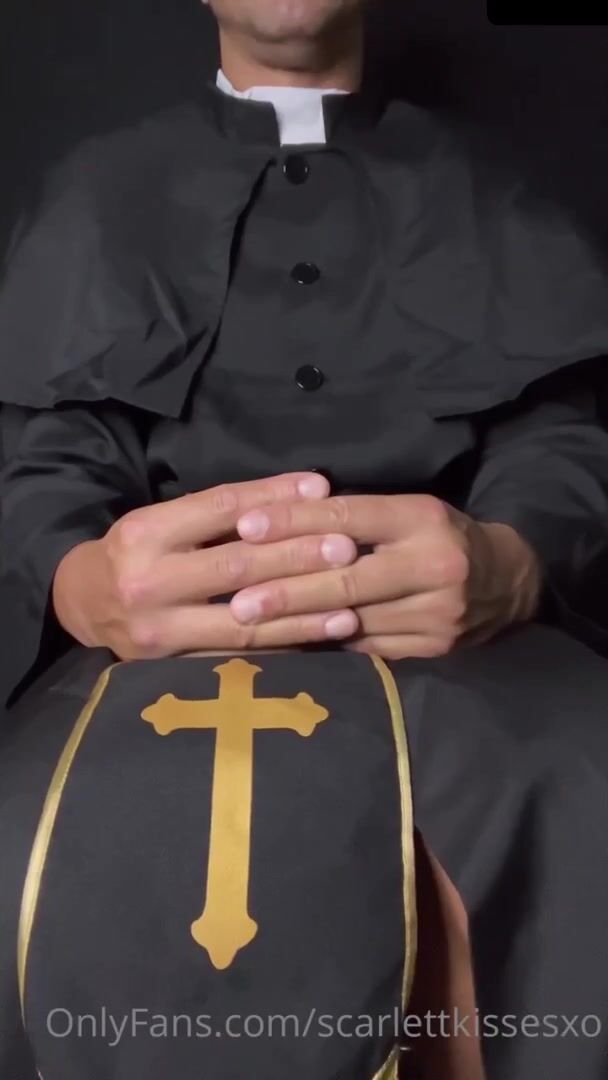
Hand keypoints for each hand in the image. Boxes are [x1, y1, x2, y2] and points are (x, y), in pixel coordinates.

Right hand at [52, 474, 359, 659]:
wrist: (82, 606)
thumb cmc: (136, 554)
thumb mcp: (162, 520)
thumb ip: (220, 512)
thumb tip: (304, 494)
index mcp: (145, 533)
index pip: (219, 508)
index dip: (273, 498)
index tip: (321, 490)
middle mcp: (148, 582)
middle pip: (235, 565)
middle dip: (297, 556)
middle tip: (346, 548)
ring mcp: (159, 632)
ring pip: (242, 622)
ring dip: (300, 614)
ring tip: (348, 607)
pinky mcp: (170, 669)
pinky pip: (236, 659)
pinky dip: (280, 650)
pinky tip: (316, 644)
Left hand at [230, 494, 542, 659]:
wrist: (506, 584)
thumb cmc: (440, 537)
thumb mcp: (407, 512)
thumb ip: (354, 517)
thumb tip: (279, 522)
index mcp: (423, 518)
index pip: (348, 517)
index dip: (293, 522)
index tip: (246, 528)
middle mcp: (432, 565)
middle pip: (347, 579)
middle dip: (286, 590)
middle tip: (237, 600)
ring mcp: (435, 613)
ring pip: (353, 620)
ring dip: (297, 624)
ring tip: (250, 627)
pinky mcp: (433, 649)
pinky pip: (368, 648)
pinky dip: (326, 644)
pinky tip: (289, 644)